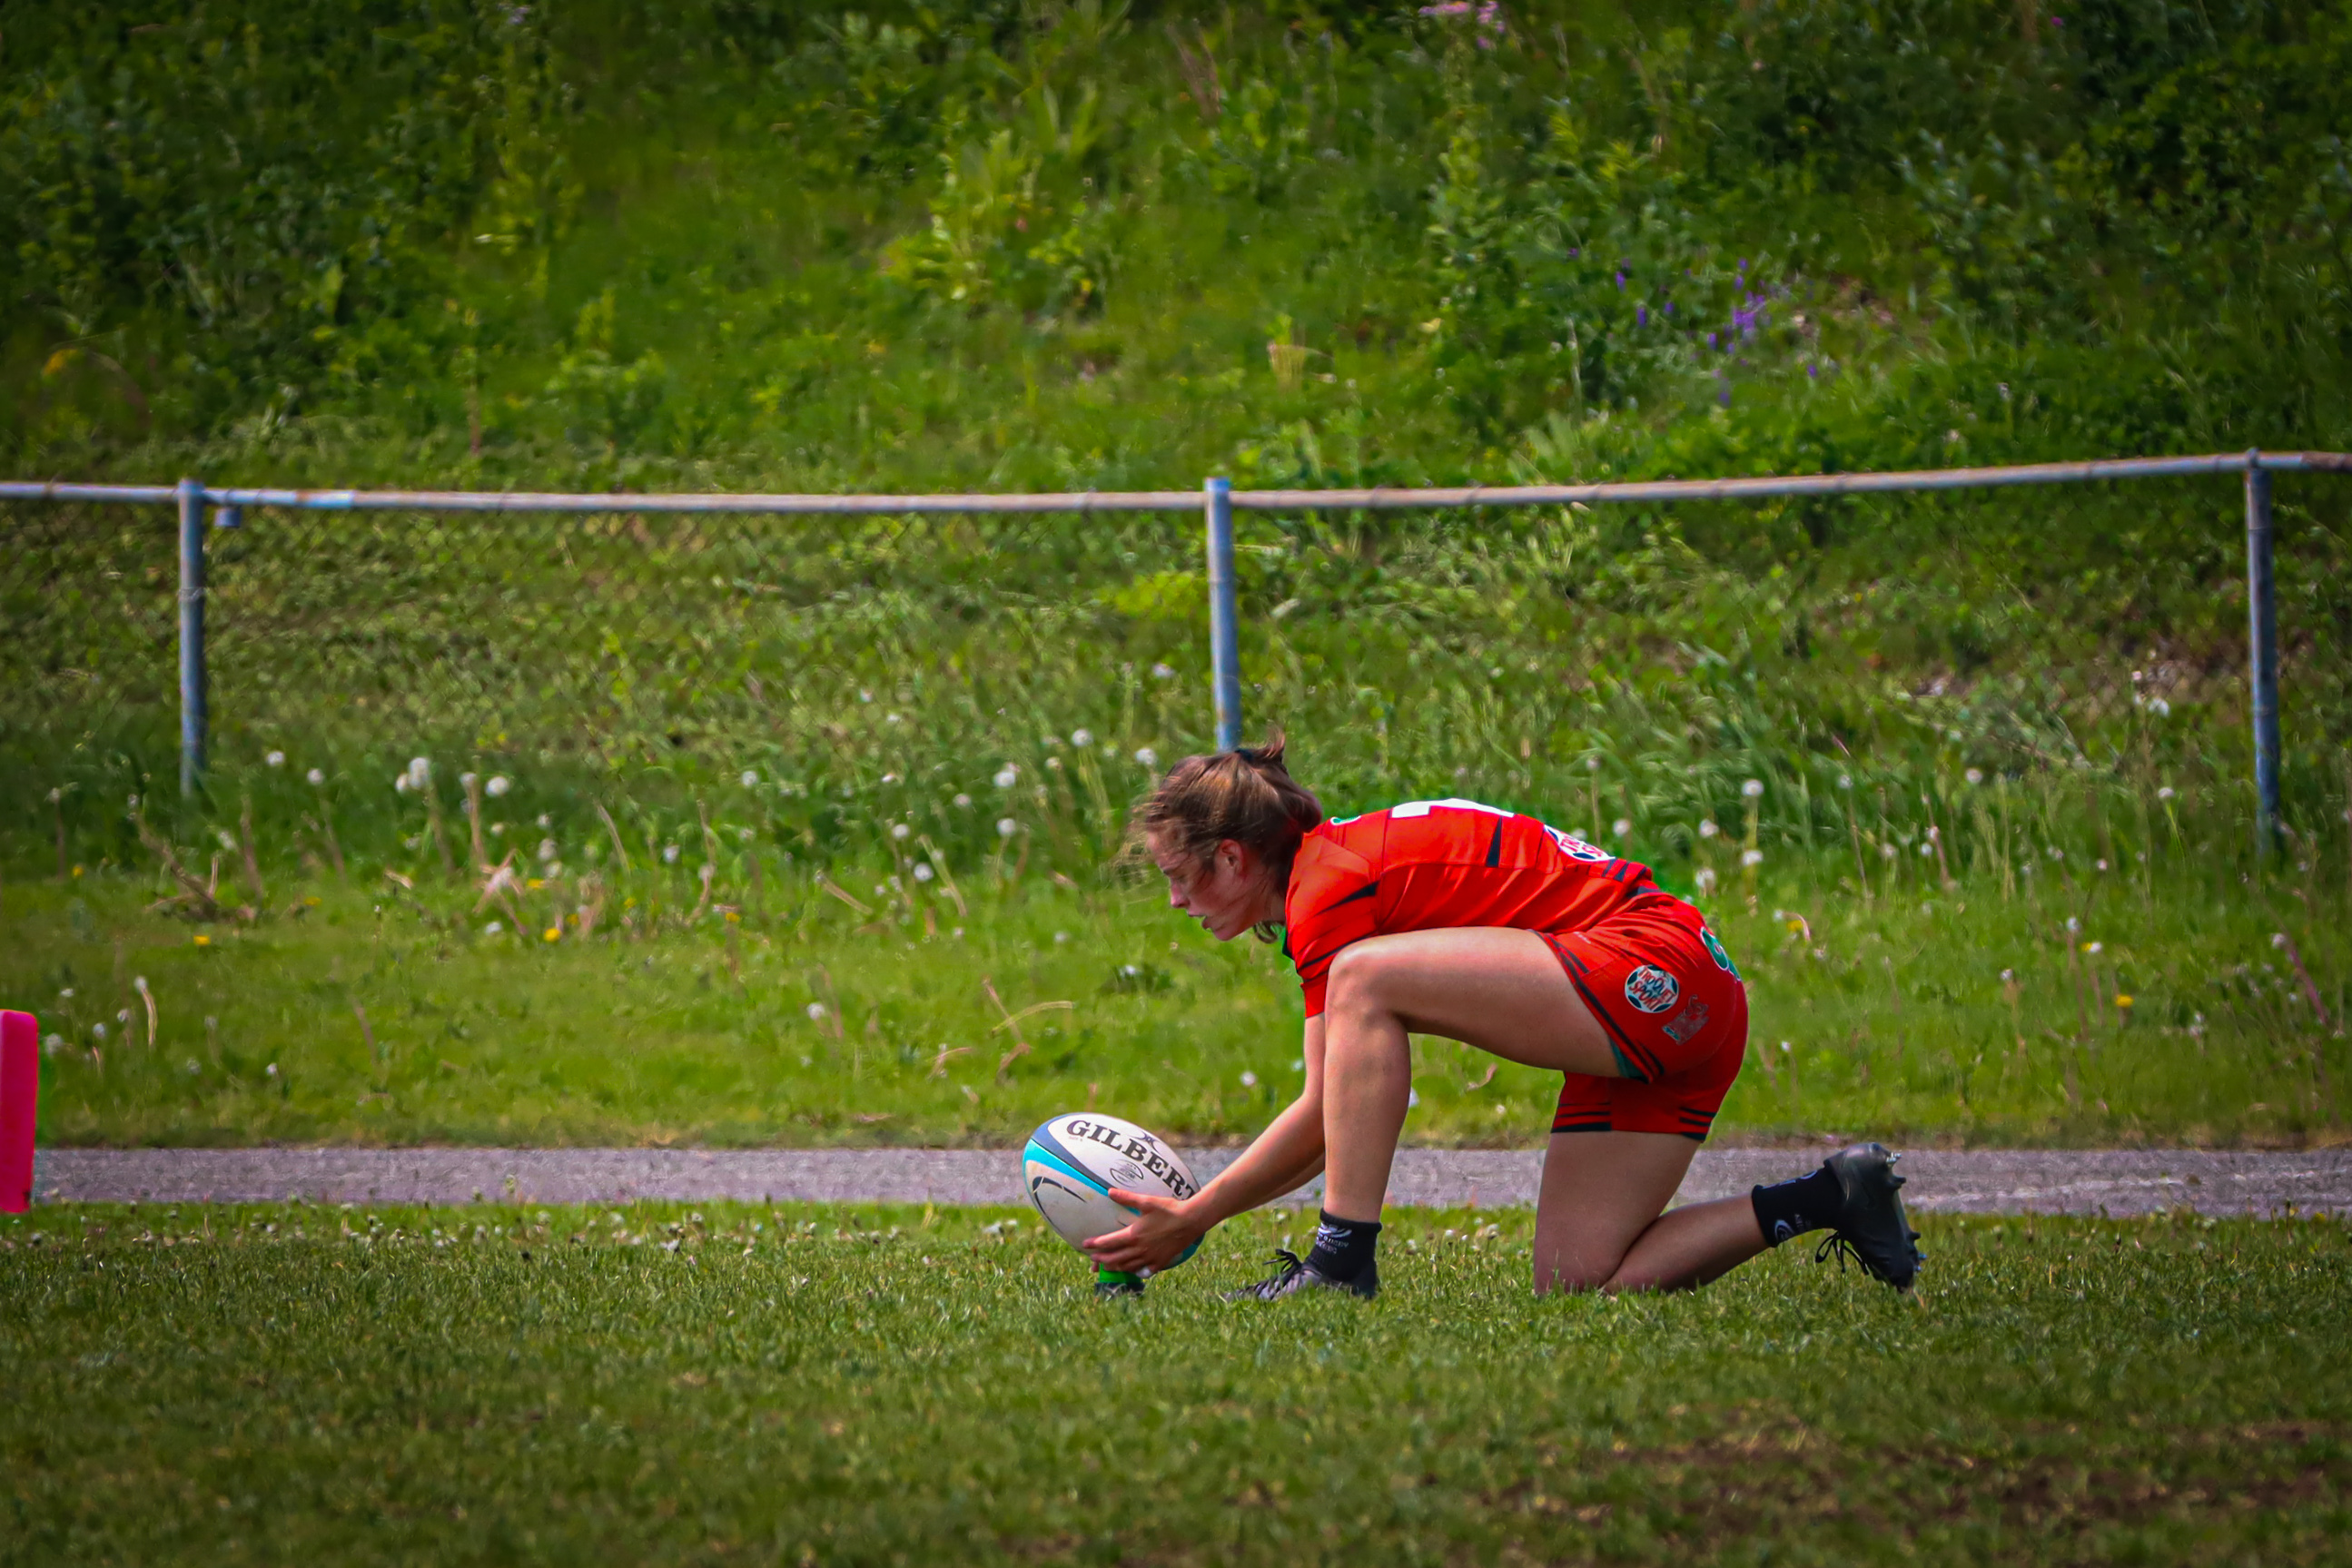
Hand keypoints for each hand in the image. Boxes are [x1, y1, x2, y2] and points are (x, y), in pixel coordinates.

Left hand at [1081, 1189, 1208, 1273]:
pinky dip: (1134, 1272)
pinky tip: (1131, 1270)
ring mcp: (1149, 1258)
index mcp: (1134, 1235)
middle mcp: (1139, 1249)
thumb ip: (1127, 1198)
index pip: (1109, 1242)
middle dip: (1101, 1260)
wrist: (1190, 1221)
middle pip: (1115, 1258)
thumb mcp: (1147, 1201)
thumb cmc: (1169, 1209)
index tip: (1085, 1245)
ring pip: (1127, 1267)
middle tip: (1092, 1259)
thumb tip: (1109, 1191)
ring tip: (1106, 1267)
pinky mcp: (1160, 1262)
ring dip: (1114, 1267)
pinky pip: (1142, 1271)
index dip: (1095, 1244)